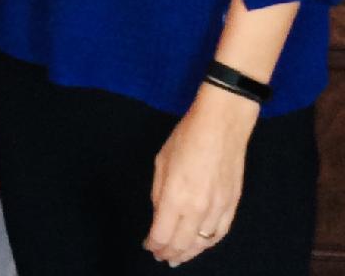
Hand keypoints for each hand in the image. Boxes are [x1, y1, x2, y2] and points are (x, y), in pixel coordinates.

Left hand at [143, 84, 256, 263]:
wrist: (222, 125)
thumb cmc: (187, 137)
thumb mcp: (162, 161)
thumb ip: (159, 193)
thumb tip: (159, 216)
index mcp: (176, 197)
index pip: (162, 234)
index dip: (153, 244)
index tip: (148, 245)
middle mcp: (198, 209)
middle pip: (181, 244)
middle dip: (168, 252)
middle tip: (161, 255)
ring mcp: (217, 210)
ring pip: (201, 244)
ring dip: (188, 253)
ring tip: (178, 257)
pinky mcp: (232, 206)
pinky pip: (219, 234)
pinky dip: (207, 244)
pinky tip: (200, 245)